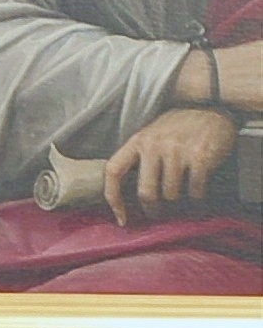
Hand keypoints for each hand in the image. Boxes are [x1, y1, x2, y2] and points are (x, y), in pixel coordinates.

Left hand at [104, 105, 237, 220]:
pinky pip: (194, 190)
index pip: (114, 171)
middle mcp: (154, 143)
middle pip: (146, 192)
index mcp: (138, 140)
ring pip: (171, 194)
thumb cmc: (180, 130)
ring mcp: (177, 148)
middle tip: (158, 212)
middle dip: (152, 208)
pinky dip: (197, 196)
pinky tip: (198, 190)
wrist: (214, 109)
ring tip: (183, 192)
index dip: (113, 198)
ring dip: (178, 200)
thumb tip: (126, 197)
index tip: (122, 218)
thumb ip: (140, 158)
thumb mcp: (153, 136)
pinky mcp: (199, 155)